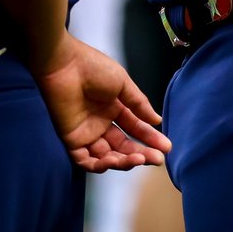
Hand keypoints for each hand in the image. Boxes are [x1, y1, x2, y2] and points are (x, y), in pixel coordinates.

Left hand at [33, 33, 171, 172]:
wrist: (66, 66)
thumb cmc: (95, 69)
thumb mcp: (123, 84)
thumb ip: (139, 104)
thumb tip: (157, 120)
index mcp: (115, 108)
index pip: (135, 128)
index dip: (150, 138)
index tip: (166, 147)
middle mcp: (102, 124)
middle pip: (123, 145)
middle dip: (141, 153)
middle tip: (156, 159)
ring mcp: (87, 133)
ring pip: (107, 155)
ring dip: (122, 161)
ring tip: (136, 159)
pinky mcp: (71, 140)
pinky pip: (85, 159)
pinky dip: (98, 165)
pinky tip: (112, 162)